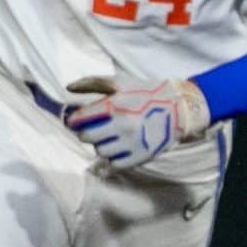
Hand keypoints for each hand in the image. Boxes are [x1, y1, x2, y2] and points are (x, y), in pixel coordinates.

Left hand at [65, 75, 210, 167]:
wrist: (179, 108)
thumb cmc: (146, 93)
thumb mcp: (120, 82)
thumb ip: (92, 83)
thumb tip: (68, 88)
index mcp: (114, 105)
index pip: (79, 119)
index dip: (73, 121)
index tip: (76, 121)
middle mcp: (122, 125)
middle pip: (86, 137)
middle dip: (86, 133)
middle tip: (93, 129)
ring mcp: (131, 142)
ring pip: (100, 151)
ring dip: (100, 145)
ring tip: (108, 137)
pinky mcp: (140, 156)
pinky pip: (114, 164)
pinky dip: (112, 157)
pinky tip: (117, 148)